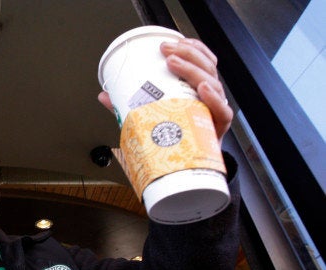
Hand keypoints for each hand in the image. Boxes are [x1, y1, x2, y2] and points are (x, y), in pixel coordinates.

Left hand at [98, 38, 232, 143]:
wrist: (186, 169)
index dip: (192, 48)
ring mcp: (213, 112)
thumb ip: (130, 106)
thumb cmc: (173, 138)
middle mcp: (208, 98)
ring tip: (175, 65)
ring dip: (194, 70)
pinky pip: (223, 112)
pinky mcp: (216, 130)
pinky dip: (214, 99)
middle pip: (207, 67)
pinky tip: (202, 89)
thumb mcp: (151, 117)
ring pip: (213, 83)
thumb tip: (104, 96)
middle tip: (166, 51)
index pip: (202, 61)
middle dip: (187, 54)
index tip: (173, 41)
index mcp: (196, 90)